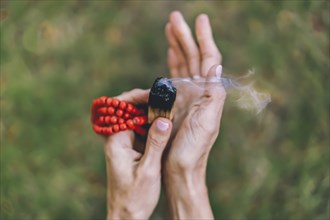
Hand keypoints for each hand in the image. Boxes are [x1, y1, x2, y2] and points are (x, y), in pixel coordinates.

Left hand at [104, 89, 172, 218]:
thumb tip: (164, 119)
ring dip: (151, 114)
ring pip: (137, 121)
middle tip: (166, 98)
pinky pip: (141, 131)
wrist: (127, 215)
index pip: (122, 109)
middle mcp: (117, 140)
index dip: (137, 97)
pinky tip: (165, 123)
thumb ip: (155, 143)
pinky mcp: (131, 151)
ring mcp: (124, 145)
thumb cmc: (134, 197)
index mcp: (116, 141)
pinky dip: (152, 126)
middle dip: (147, 102)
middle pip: (129, 112)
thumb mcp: (148, 169)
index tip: (155, 93)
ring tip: (169, 106)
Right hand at [164, 11, 225, 218]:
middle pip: (193, 58)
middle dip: (185, 37)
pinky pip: (171, 79)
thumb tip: (215, 65)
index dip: (205, 39)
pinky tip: (170, 55)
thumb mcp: (207, 124)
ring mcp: (185, 98)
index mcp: (208, 95)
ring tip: (171, 29)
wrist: (179, 171)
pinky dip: (171, 65)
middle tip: (175, 17)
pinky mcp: (173, 105)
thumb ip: (213, 95)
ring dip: (177, 47)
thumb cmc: (192, 151)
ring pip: (182, 65)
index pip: (208, 59)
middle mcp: (198, 93)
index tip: (200, 20)